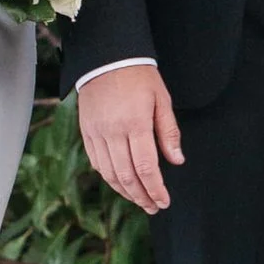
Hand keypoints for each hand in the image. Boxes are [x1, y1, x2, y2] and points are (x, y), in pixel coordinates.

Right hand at [77, 61, 180, 215]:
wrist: (106, 57)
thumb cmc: (139, 76)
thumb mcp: (161, 99)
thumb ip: (168, 132)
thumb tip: (176, 160)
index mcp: (135, 123)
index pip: (146, 168)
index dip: (156, 189)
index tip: (164, 201)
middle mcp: (113, 131)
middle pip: (127, 176)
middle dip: (142, 196)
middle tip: (154, 207)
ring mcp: (96, 132)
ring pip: (109, 174)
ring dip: (125, 192)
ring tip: (140, 200)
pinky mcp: (86, 131)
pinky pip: (96, 162)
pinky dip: (109, 177)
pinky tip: (121, 183)